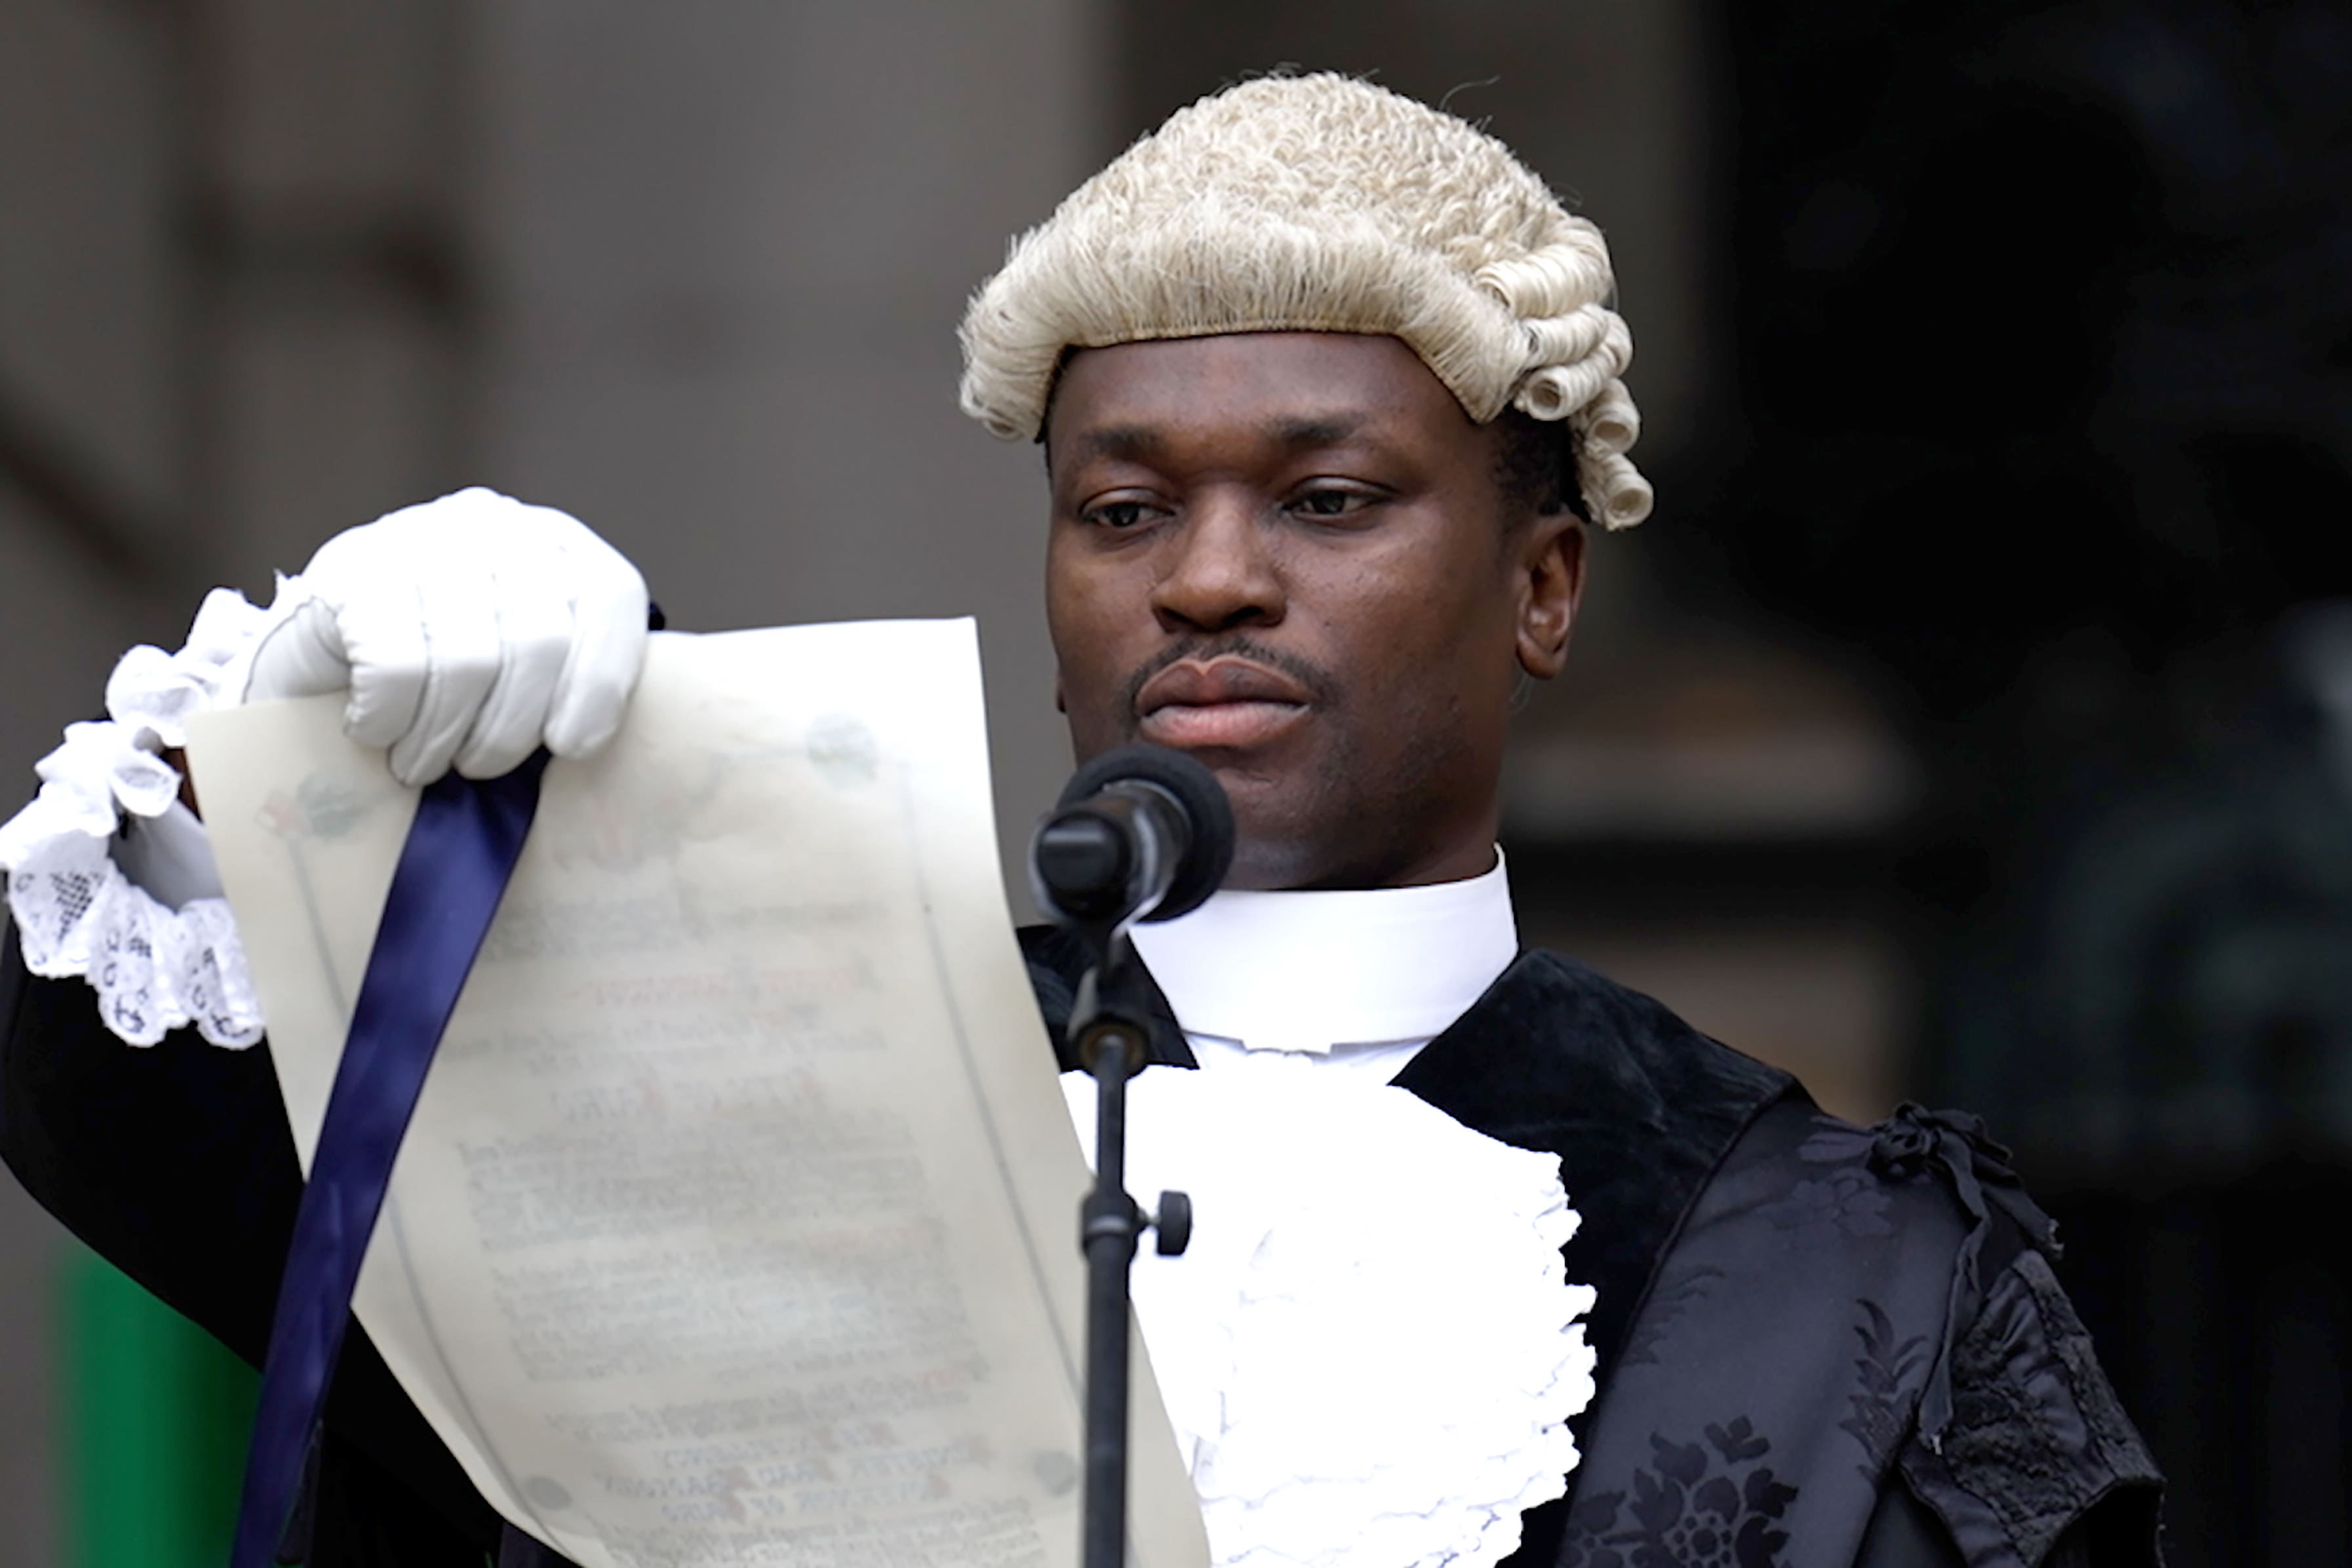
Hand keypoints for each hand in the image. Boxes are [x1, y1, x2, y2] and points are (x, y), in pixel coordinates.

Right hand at [244, 488, 649, 785]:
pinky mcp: (352, 569)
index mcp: (553, 543)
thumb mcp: (520, 672)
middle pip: (542, 640)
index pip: (608, 595)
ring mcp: (419, 535)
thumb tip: (594, 744)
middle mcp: (492, 524)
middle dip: (511, 729)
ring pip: (471, 661)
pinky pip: (398, 667)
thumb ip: (568, 680)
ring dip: (445, 737)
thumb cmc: (439, 685)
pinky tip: (375, 731)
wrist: (313, 667)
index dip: (602, 680)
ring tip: (424, 762)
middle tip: (478, 767)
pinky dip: (390, 720)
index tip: (573, 746)